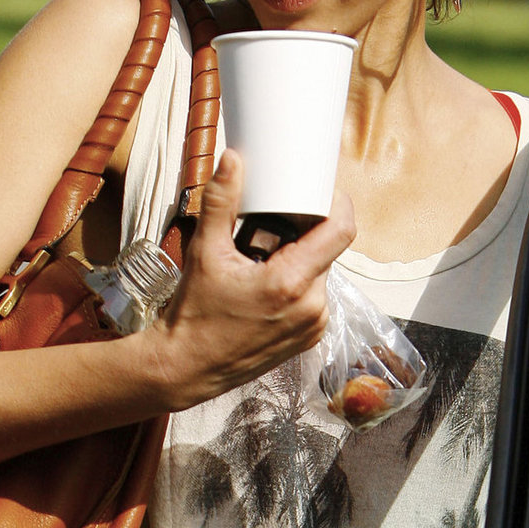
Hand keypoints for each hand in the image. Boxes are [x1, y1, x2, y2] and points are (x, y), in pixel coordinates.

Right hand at [148, 150, 355, 408]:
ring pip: (321, 273)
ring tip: (264, 257)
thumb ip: (221, 202)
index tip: (324, 189)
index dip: (338, 203)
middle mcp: (313, 306)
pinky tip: (268, 283)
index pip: (340, 231)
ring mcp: (314, 325)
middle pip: (327, 250)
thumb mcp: (205, 253)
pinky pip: (316, 296)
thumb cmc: (195, 314)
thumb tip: (232, 159)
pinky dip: (298, 282)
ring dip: (301, 258)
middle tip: (274, 223)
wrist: (188, 367)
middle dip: (306, 231)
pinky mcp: (310, 337)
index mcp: (291, 283)